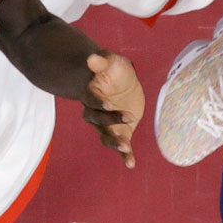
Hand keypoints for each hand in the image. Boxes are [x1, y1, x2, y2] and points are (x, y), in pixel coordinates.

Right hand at [82, 53, 143, 168]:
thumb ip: (102, 61)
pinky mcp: (120, 132)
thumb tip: (91, 58)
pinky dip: (125, 155)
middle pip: (98, 121)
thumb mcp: (112, 61)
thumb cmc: (114, 69)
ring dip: (115, 143)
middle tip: (128, 118)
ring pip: (107, 137)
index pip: (92, 100)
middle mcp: (96, 113)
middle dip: (111, 121)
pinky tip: (131, 164)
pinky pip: (121, 146)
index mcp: (92, 95)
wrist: (122, 82)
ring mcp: (107, 125)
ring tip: (126, 147)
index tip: (108, 103)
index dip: (99, 103)